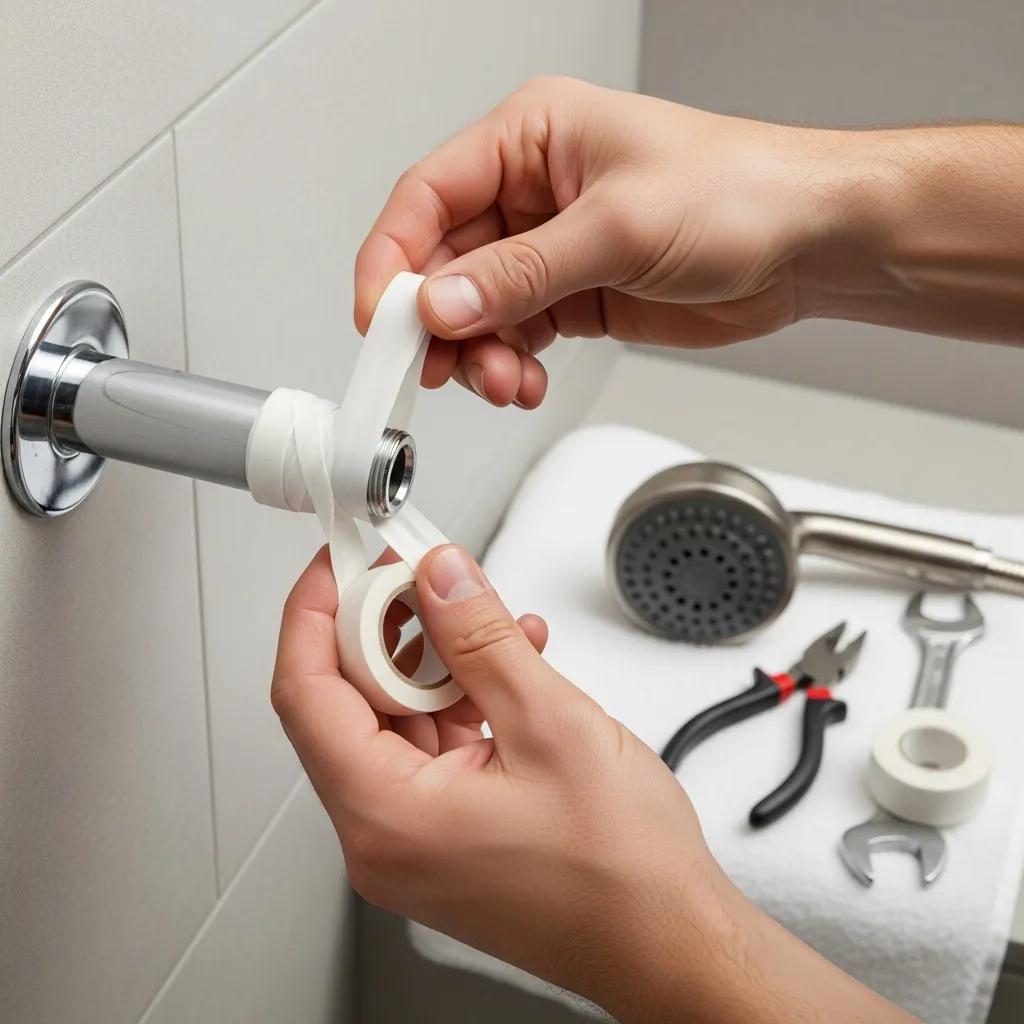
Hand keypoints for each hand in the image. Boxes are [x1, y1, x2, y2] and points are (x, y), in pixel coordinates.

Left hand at [272, 543, 719, 1017]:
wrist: (668, 941)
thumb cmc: (622, 875)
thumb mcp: (551, 725)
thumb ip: (482, 639)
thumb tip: (440, 579)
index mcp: (387, 817)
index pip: (306, 693)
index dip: (317, 613)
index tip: (342, 562)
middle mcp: (386, 837)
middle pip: (347, 702)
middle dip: (385, 628)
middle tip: (423, 575)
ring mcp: (417, 839)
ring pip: (394, 720)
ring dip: (434, 660)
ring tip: (481, 618)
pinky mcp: (449, 834)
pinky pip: (432, 746)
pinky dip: (462, 697)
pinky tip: (508, 664)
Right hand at [355, 76, 830, 408]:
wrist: (808, 243)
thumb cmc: (741, 192)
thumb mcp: (619, 227)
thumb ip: (521, 272)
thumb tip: (441, 302)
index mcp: (531, 137)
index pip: (428, 195)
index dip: (394, 258)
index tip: (384, 319)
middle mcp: (532, 191)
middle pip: (443, 260)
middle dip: (438, 321)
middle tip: (442, 366)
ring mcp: (550, 247)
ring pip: (474, 307)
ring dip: (477, 353)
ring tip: (502, 381)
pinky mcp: (572, 294)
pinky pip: (514, 334)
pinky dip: (509, 365)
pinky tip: (524, 383)